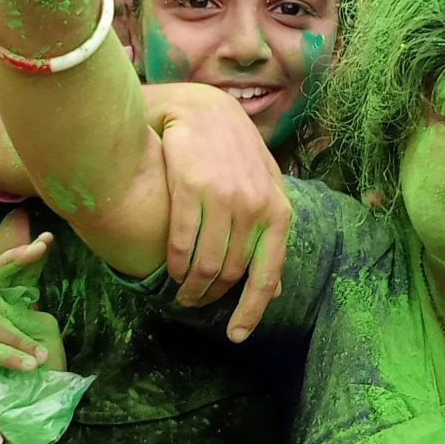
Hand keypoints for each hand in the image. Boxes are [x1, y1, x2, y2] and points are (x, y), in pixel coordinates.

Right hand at [0, 211, 64, 371]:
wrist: (26, 413)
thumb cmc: (35, 371)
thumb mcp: (42, 333)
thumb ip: (30, 308)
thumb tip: (11, 285)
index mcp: (3, 304)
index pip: (7, 270)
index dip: (23, 254)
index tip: (47, 240)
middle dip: (15, 260)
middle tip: (38, 251)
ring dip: (18, 337)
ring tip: (41, 357)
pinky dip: (9, 354)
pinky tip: (29, 364)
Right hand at [150, 83, 290, 340]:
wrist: (201, 107)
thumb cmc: (233, 151)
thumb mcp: (263, 189)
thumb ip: (269, 234)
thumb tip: (275, 289)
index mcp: (278, 210)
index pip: (267, 274)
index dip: (251, 310)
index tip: (236, 336)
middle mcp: (255, 205)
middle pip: (231, 273)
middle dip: (210, 296)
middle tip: (193, 303)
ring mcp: (224, 196)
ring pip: (205, 263)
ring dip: (189, 285)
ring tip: (179, 290)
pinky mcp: (192, 185)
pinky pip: (180, 241)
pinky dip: (172, 263)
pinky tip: (166, 268)